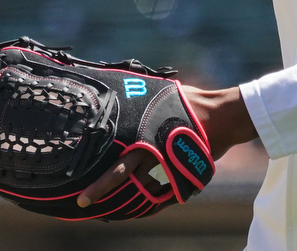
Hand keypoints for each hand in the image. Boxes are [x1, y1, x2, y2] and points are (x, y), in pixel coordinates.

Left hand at [75, 85, 255, 207]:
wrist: (222, 115)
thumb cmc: (190, 103)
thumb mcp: (161, 96)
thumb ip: (142, 99)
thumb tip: (121, 83)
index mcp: (143, 128)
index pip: (112, 146)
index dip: (93, 160)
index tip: (74, 169)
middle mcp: (151, 145)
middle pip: (121, 171)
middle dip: (101, 187)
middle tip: (82, 201)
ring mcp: (167, 160)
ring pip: (142, 185)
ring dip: (128, 200)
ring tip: (112, 213)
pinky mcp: (182, 170)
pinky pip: (165, 192)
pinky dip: (155, 202)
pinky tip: (146, 208)